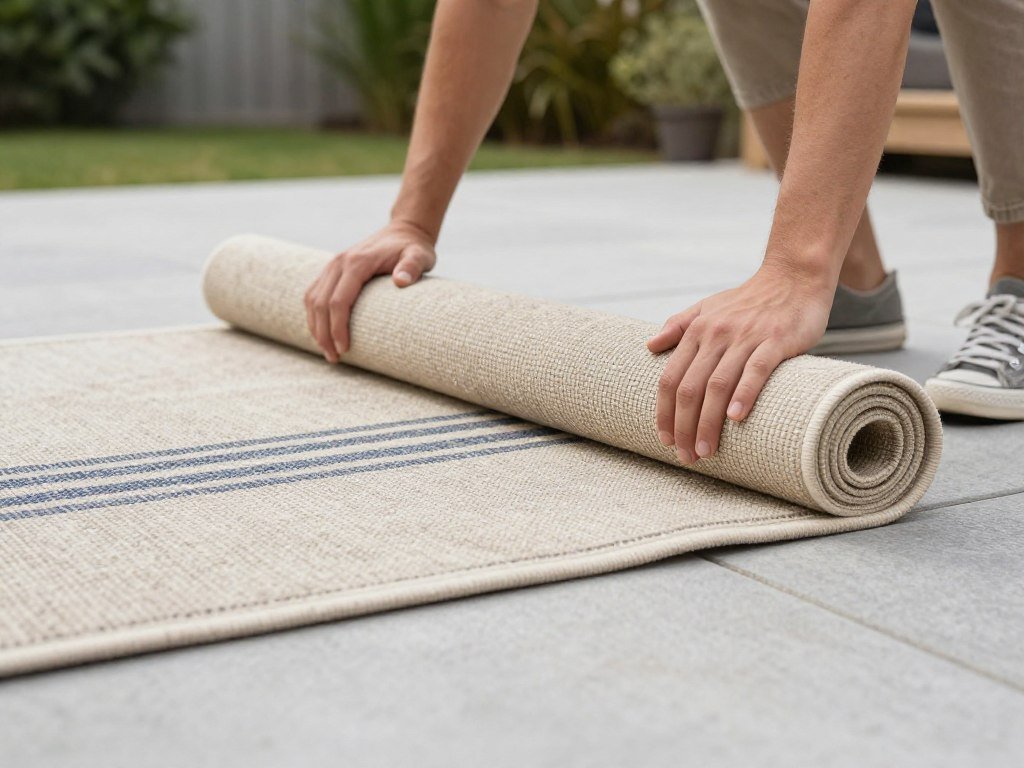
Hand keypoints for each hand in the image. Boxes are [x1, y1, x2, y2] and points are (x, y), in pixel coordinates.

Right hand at [304, 220, 436, 361]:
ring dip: (315, 327)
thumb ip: (412, 266)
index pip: (339, 300)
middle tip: (334, 359)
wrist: (404, 231)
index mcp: (357, 262)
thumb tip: (401, 281)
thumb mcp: (420, 256)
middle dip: (324, 334)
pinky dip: (314, 315)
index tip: (345, 349)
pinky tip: (321, 333)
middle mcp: (340, 262)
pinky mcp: (332, 270)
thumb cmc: (413, 248)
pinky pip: (314, 293)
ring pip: (312, 299)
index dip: (338, 327)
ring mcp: (333, 265)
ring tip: (327, 351)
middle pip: (321, 303)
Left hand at [646, 264, 832, 464]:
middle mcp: (716, 334)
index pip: (670, 378)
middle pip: (690, 387)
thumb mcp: (708, 307)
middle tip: (685, 456)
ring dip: (708, 422)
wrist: (794, 276)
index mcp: (697, 330)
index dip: (664, 412)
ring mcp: (746, 337)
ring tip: (705, 451)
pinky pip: (756, 370)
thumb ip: (678, 325)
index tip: (664, 440)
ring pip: (718, 385)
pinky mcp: (776, 340)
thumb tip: (649, 345)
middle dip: (683, 426)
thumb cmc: (750, 300)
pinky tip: (736, 419)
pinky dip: (744, 394)